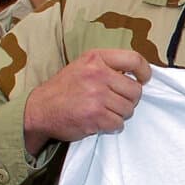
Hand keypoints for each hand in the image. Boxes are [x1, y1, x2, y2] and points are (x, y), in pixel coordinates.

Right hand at [23, 49, 151, 154]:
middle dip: (129, 100)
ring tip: (104, 111)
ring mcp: (96, 96)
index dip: (145, 72)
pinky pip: (118, 124)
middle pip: (135, 90)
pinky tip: (100, 122)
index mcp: (96, 58)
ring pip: (128, 109)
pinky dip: (112, 126)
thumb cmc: (64, 88)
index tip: (143, 80)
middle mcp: (97, 74)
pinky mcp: (94, 116)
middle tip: (115, 102)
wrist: (40, 110)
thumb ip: (108, 66)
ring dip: (120, 114)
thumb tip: (138, 76)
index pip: (134, 59)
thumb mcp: (83, 66)